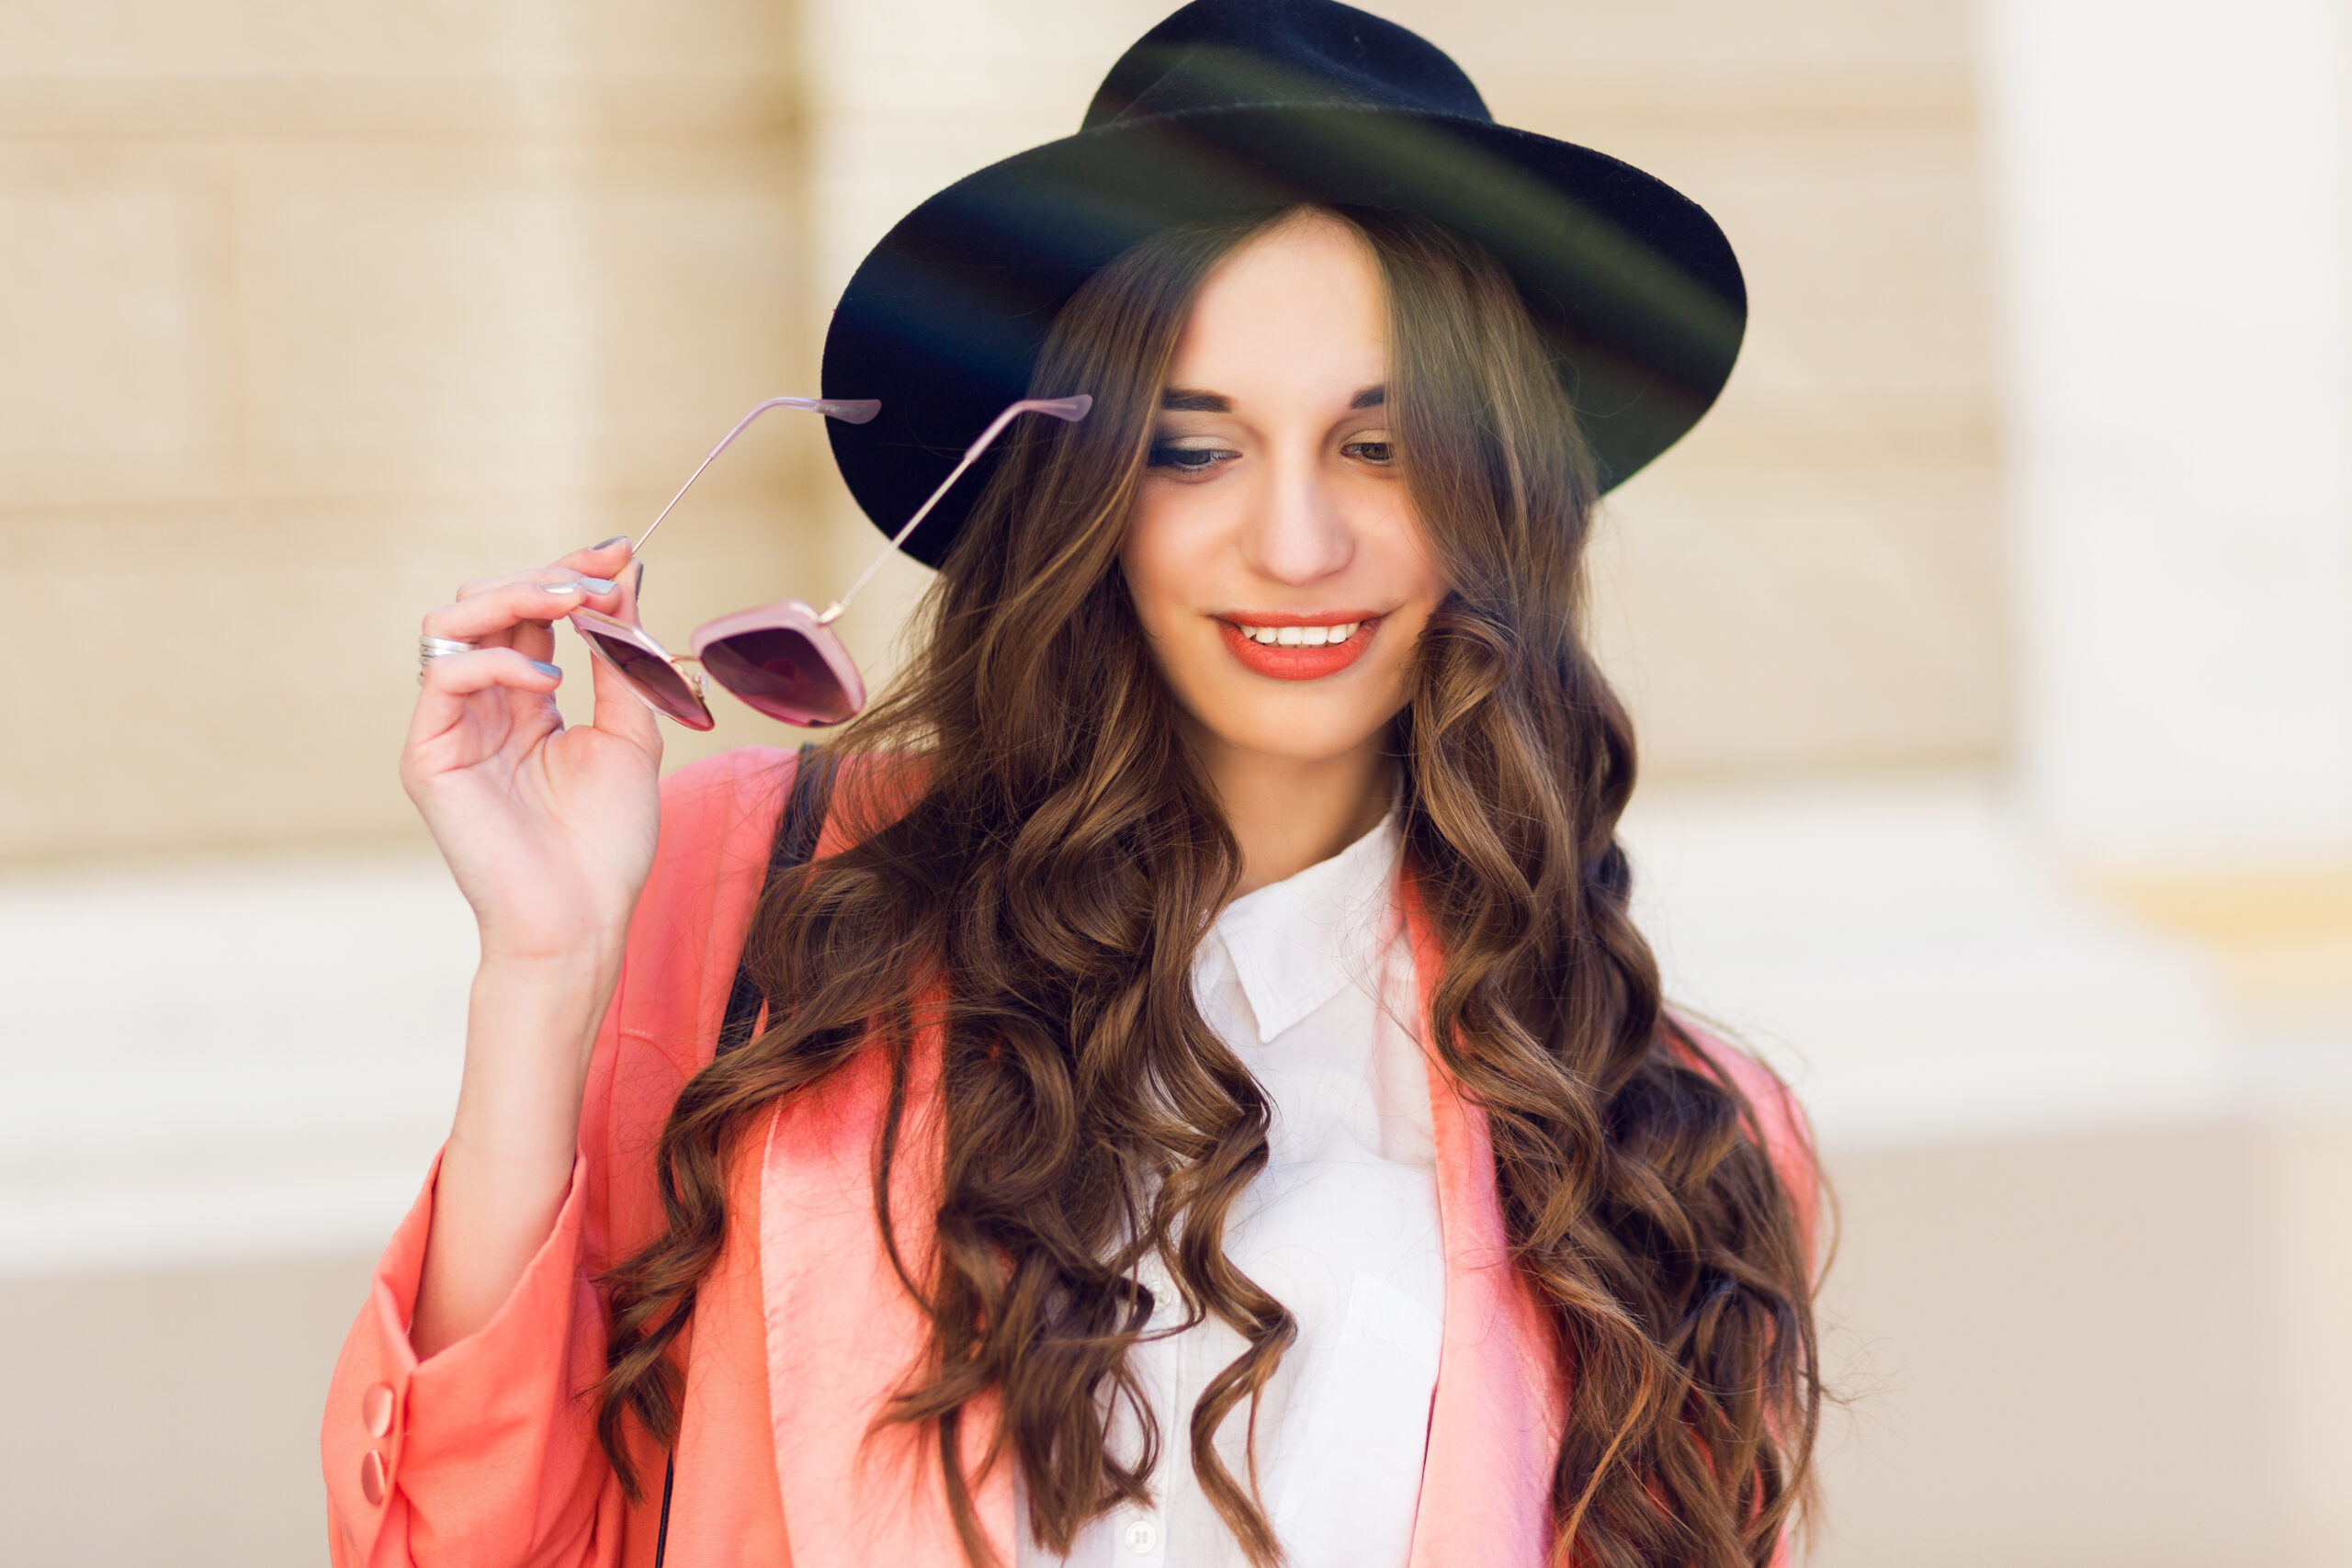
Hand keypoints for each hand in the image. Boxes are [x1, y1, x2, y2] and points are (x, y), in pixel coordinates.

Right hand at [399, 536, 661, 967]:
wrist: (581, 919)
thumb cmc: (606, 843)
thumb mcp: (631, 734)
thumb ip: (623, 660)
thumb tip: (628, 579)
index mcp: (526, 699)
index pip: (534, 612)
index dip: (572, 573)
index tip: (622, 551)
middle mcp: (483, 704)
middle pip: (489, 602)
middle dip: (547, 575)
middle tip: (601, 575)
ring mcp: (451, 726)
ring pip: (453, 623)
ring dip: (516, 598)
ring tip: (573, 603)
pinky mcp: (427, 754)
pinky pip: (446, 676)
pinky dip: (500, 660)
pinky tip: (549, 680)